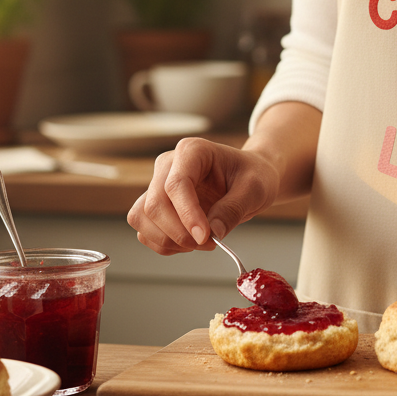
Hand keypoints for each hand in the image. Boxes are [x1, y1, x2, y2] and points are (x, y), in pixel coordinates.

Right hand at [127, 137, 279, 254]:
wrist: (250, 178)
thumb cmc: (253, 175)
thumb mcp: (254, 188)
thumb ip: (234, 208)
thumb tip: (212, 233)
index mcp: (192, 151)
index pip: (176, 184)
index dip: (187, 214)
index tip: (205, 237)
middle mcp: (168, 165)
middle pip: (155, 204)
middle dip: (179, 233)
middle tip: (210, 243)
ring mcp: (158, 185)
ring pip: (142, 218)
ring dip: (168, 240)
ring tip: (201, 243)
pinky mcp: (156, 206)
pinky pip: (145, 231)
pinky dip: (164, 245)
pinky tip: (190, 244)